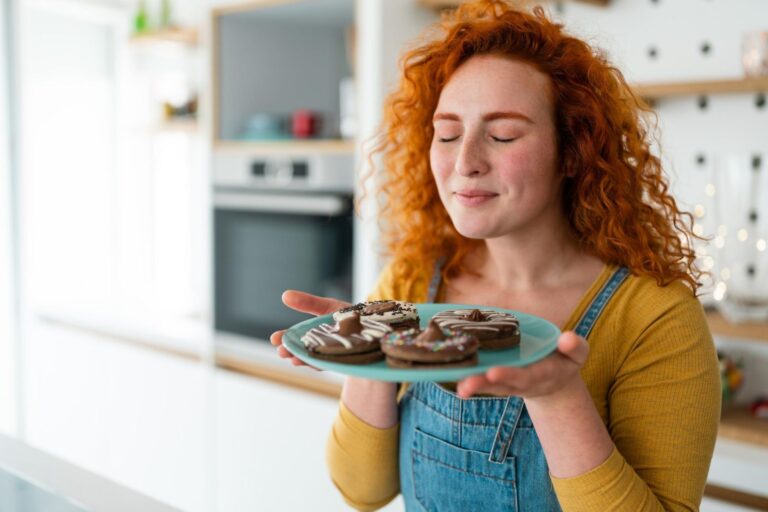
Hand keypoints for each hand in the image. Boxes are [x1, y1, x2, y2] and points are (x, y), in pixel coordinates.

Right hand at [270, 290, 350, 368]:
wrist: (378, 326)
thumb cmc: (351, 316)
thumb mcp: (328, 307)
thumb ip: (308, 303)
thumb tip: (284, 296)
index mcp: (315, 334)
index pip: (296, 337)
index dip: (285, 339)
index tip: (274, 339)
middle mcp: (323, 347)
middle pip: (304, 351)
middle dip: (292, 352)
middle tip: (281, 352)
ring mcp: (334, 355)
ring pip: (316, 359)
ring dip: (304, 359)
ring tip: (294, 359)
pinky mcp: (347, 361)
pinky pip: (334, 362)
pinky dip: (325, 362)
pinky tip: (315, 362)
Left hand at [456, 331, 588, 399]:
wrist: (553, 375)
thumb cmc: (565, 359)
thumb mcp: (576, 354)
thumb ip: (575, 347)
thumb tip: (568, 338)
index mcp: (540, 376)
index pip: (523, 378)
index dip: (509, 376)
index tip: (494, 373)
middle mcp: (519, 382)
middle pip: (499, 386)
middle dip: (483, 385)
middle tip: (465, 386)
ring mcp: (506, 381)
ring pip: (487, 384)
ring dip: (471, 384)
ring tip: (456, 386)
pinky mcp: (495, 376)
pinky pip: (479, 376)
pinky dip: (464, 374)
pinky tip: (447, 371)